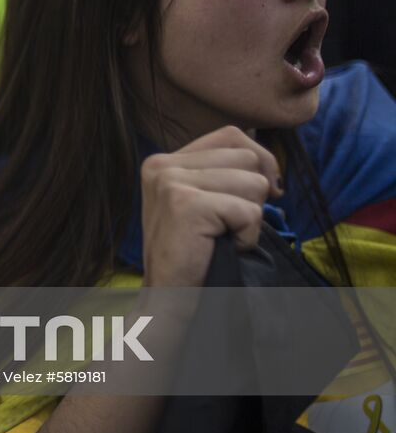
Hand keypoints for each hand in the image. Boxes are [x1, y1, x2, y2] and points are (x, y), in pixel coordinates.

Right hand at [140, 126, 281, 287]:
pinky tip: (223, 247)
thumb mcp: (199, 201)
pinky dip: (247, 237)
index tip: (260, 195)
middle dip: (254, 194)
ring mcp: (171, 182)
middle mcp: (162, 165)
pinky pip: (250, 212)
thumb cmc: (192, 253)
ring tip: (222, 236)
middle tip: (230, 224)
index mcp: (163, 161)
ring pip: (253, 183)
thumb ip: (220, 173)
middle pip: (246, 156)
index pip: (231, 135)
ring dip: (250, 217)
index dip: (259, 161)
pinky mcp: (187, 205)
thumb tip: (271, 166)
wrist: (168, 298)